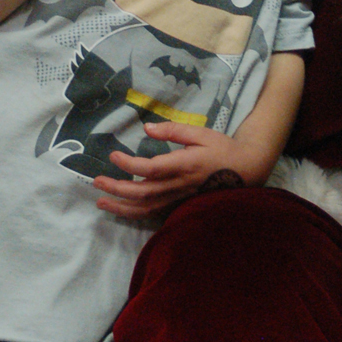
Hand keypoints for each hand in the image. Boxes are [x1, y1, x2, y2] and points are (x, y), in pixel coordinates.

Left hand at [93, 122, 268, 217]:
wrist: (245, 169)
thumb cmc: (222, 148)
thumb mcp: (200, 132)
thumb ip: (173, 130)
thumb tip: (147, 129)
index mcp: (184, 165)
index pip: (151, 169)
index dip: (129, 165)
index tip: (113, 156)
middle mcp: (179, 185)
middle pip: (143, 193)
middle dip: (117, 188)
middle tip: (96, 181)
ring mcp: (179, 197)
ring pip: (146, 208)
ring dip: (121, 207)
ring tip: (101, 202)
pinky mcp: (179, 203)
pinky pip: (154, 212)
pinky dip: (135, 213)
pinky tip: (122, 209)